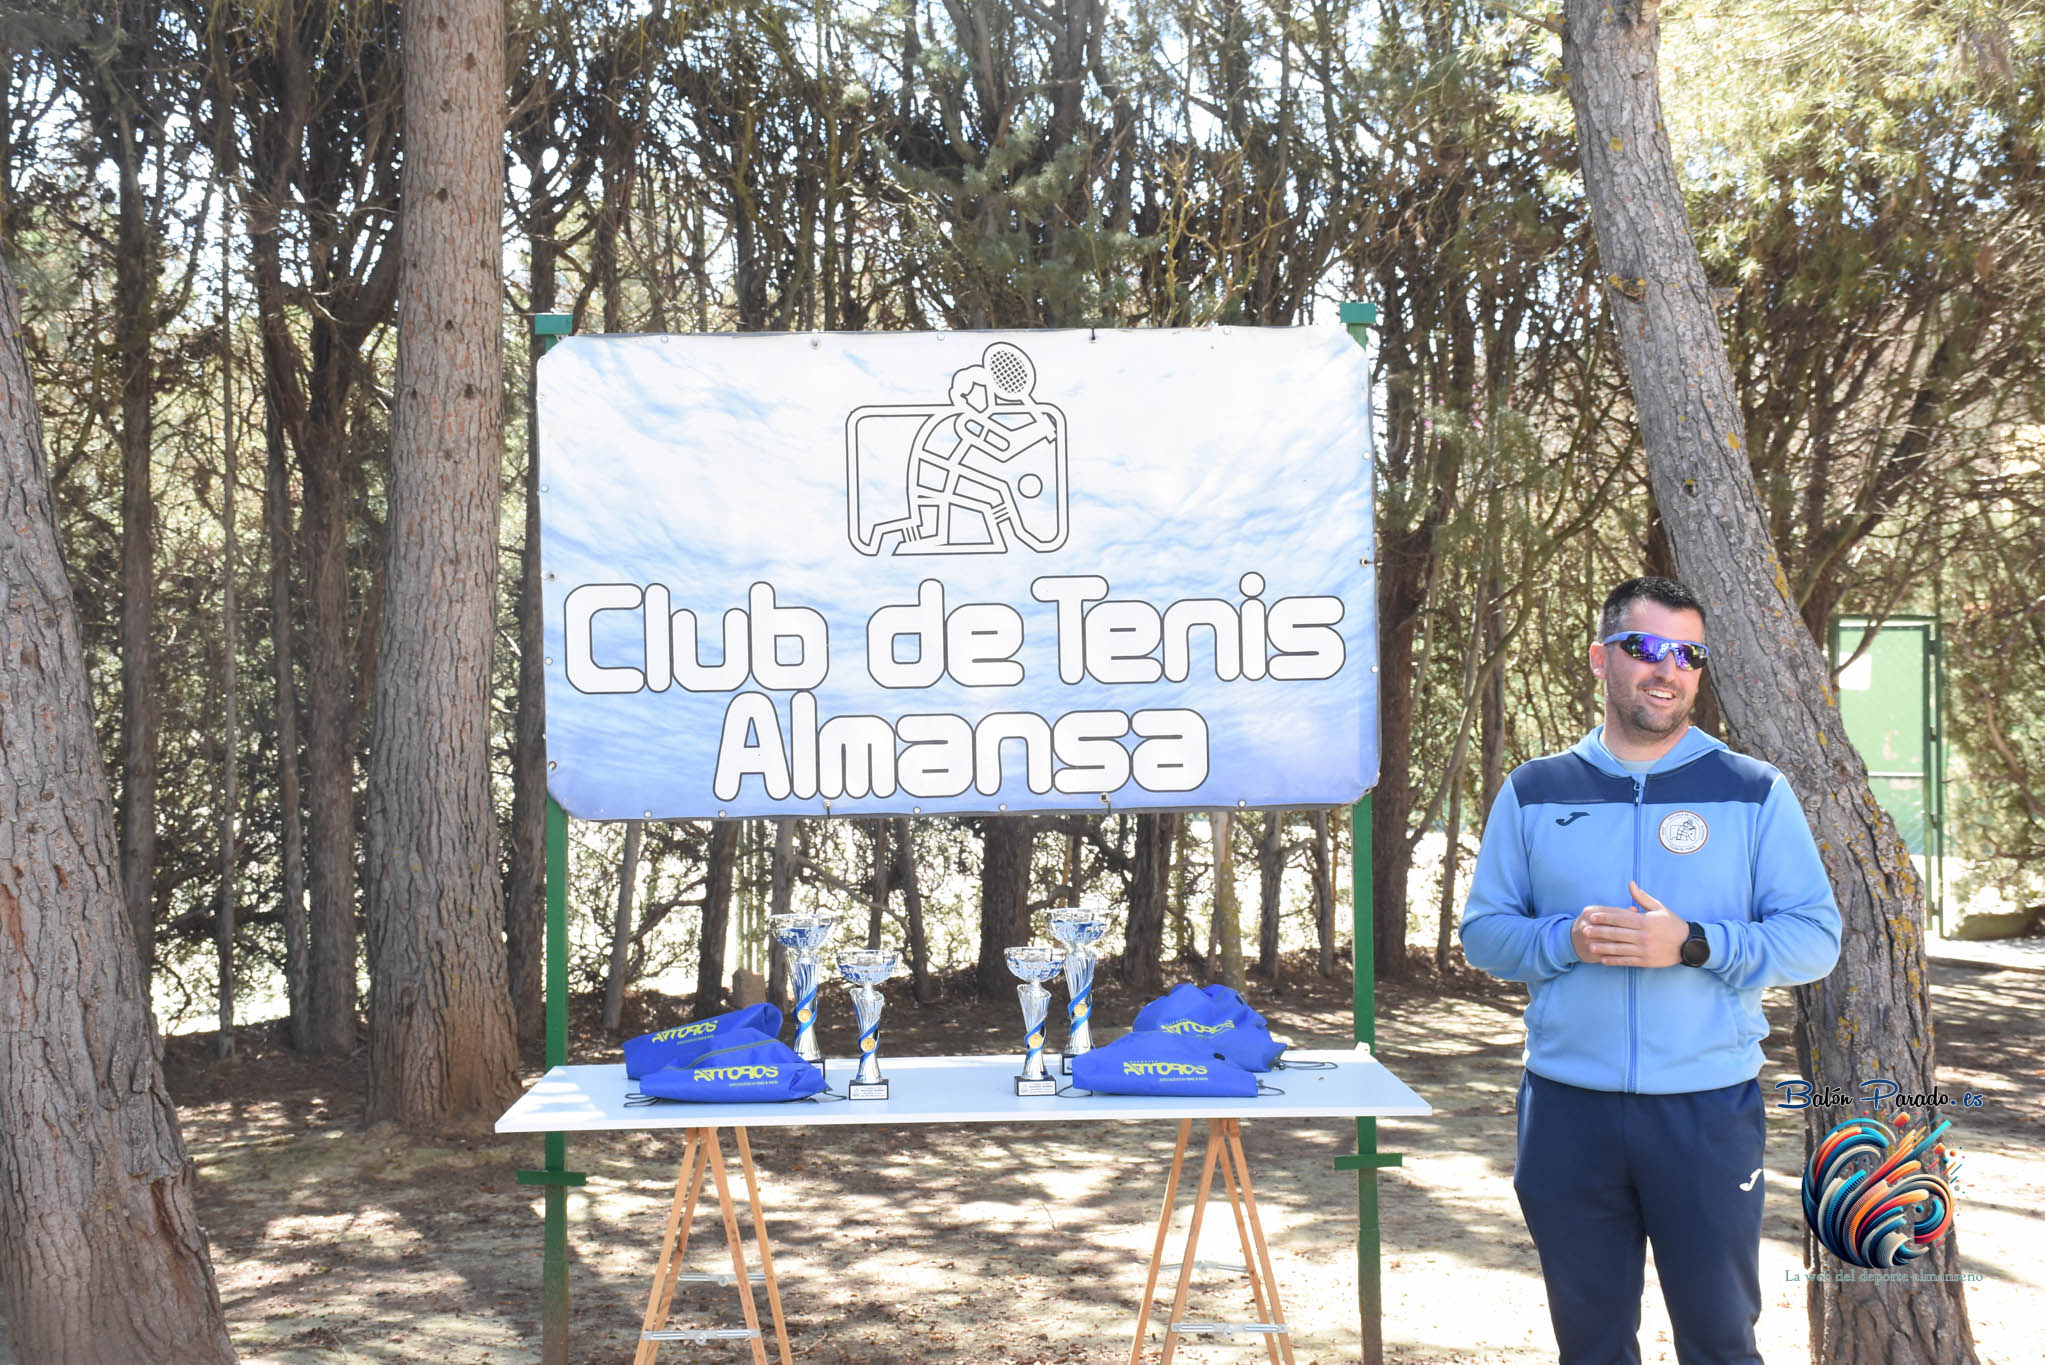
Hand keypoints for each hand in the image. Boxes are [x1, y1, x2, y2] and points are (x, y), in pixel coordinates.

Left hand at [1572, 881, 1688, 966]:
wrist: (1689, 945)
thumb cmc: (1672, 924)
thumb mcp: (1659, 908)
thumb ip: (1642, 897)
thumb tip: (1630, 883)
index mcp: (1645, 921)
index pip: (1620, 918)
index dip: (1604, 917)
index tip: (1591, 916)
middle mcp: (1643, 936)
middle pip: (1616, 933)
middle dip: (1599, 932)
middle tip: (1584, 930)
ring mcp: (1644, 950)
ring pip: (1619, 949)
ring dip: (1603, 947)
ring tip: (1589, 945)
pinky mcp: (1646, 961)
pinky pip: (1627, 961)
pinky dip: (1614, 960)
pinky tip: (1603, 959)